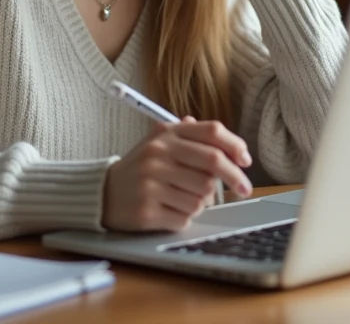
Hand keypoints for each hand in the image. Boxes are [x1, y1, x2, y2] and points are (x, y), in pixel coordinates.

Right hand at [102, 118, 253, 231]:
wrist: (104, 193)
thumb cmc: (141, 168)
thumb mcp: (161, 144)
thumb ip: (193, 138)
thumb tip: (230, 145)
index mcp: (165, 134)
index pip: (211, 131)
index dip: (235, 145)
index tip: (246, 161)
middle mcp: (158, 154)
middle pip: (213, 163)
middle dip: (235, 177)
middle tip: (244, 188)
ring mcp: (151, 182)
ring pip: (203, 195)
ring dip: (202, 201)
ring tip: (184, 198)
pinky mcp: (147, 209)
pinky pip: (186, 217)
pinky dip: (185, 217)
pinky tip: (170, 210)